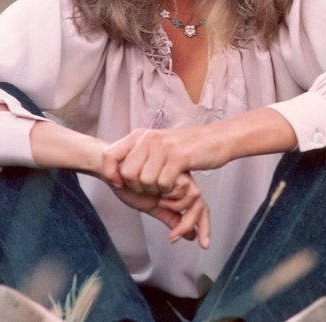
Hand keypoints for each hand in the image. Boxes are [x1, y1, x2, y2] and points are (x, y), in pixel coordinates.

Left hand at [100, 126, 228, 194]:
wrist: (217, 139)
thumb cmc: (187, 147)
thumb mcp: (157, 145)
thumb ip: (139, 153)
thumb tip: (117, 170)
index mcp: (140, 135)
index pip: (108, 155)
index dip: (109, 173)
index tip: (118, 184)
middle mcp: (149, 138)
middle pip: (127, 174)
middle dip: (137, 187)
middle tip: (151, 187)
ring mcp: (163, 147)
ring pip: (145, 181)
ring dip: (156, 190)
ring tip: (166, 184)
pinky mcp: (178, 157)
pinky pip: (163, 183)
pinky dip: (169, 190)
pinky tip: (175, 184)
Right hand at [112, 173, 209, 248]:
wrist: (113, 171)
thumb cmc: (130, 185)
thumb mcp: (154, 207)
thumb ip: (171, 218)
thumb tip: (191, 236)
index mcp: (179, 191)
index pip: (199, 207)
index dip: (204, 225)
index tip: (203, 244)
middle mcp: (182, 182)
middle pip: (201, 204)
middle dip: (195, 223)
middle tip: (176, 236)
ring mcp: (179, 174)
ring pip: (195, 195)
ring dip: (178, 207)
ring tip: (161, 204)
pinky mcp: (174, 167)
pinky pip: (184, 187)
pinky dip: (173, 198)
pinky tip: (160, 198)